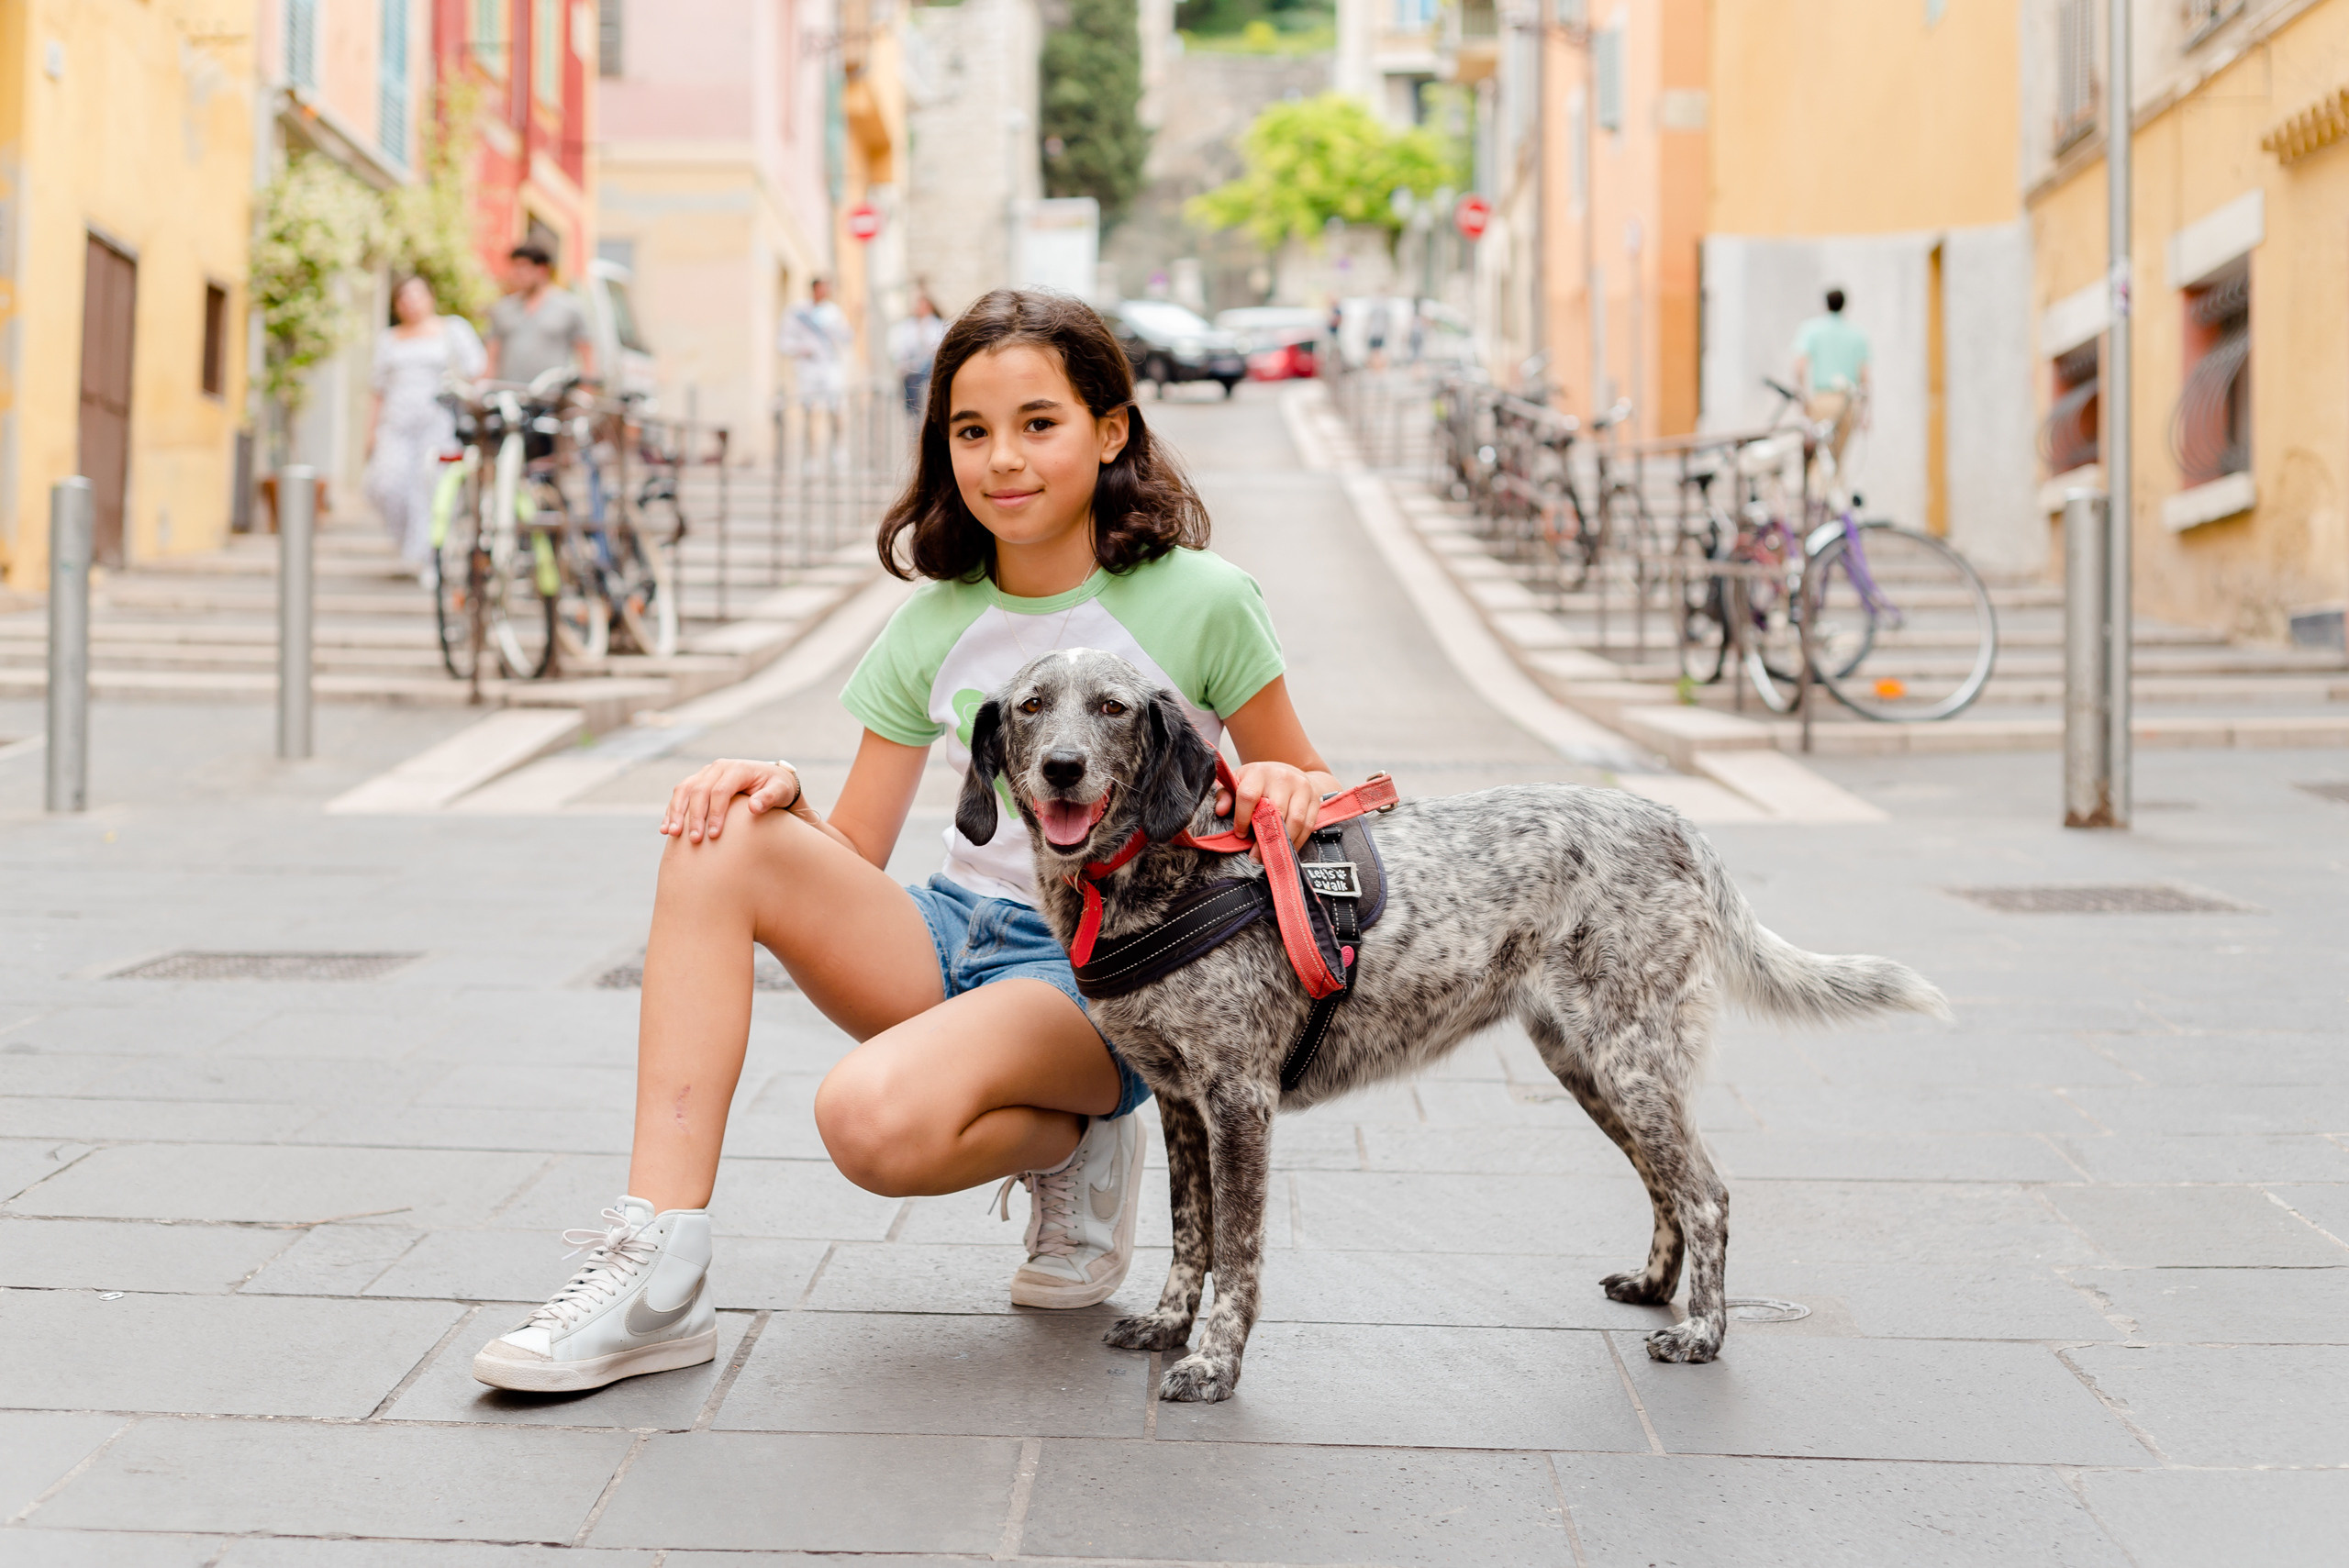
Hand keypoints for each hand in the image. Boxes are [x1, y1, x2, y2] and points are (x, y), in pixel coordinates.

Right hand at [660, 759, 802, 843]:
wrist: (771, 779)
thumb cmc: (778, 787)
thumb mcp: (781, 790)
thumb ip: (770, 797)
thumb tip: (754, 807)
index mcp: (737, 768)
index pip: (720, 790)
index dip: (715, 813)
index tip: (714, 835)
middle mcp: (718, 768)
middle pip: (699, 791)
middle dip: (694, 816)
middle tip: (694, 840)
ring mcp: (706, 774)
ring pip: (684, 790)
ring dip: (675, 812)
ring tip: (671, 834)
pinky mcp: (698, 782)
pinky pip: (680, 794)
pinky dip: (671, 811)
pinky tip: (665, 828)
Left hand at [1214, 761, 1316, 855]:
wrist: (1289, 773)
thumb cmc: (1258, 782)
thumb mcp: (1238, 782)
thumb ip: (1225, 796)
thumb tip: (1220, 811)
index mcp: (1258, 772)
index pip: (1248, 796)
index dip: (1243, 818)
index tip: (1240, 834)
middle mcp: (1282, 777)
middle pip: (1274, 811)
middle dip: (1264, 838)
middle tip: (1255, 856)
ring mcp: (1301, 788)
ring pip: (1294, 820)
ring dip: (1282, 843)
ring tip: (1270, 857)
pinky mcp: (1315, 799)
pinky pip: (1307, 826)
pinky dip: (1297, 842)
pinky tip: (1286, 850)